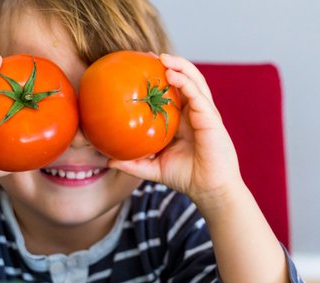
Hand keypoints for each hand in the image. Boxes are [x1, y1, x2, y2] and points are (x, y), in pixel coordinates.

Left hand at [109, 54, 242, 210]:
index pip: (173, 91)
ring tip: (163, 57)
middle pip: (185, 79)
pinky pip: (198, 95)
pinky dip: (186, 82)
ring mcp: (204, 114)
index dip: (160, 77)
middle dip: (170, 64)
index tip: (139, 67)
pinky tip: (172, 75)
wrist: (210, 191)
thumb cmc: (186, 177)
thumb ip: (133, 163)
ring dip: (180, 65)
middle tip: (148, 55)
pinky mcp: (211, 119)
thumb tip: (108, 160)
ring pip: (195, 81)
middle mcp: (195, 113)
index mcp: (183, 120)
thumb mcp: (153, 169)